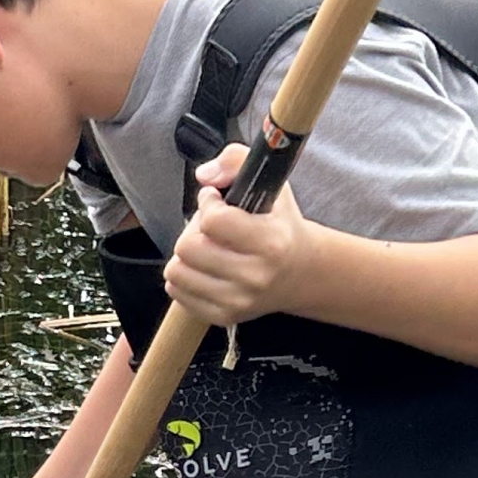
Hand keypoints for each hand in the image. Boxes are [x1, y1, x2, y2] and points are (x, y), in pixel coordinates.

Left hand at [163, 144, 313, 326]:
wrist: (300, 273)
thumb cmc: (280, 225)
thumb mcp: (270, 183)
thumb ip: (236, 160)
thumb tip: (204, 176)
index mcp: (270, 242)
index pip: (213, 221)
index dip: (208, 204)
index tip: (217, 201)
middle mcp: (255, 276)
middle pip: (187, 247)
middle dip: (194, 230)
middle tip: (211, 228)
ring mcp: (238, 301)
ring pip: (176, 271)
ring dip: (186, 254)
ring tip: (208, 248)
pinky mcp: (223, 316)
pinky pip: (176, 292)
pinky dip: (184, 276)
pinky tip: (205, 268)